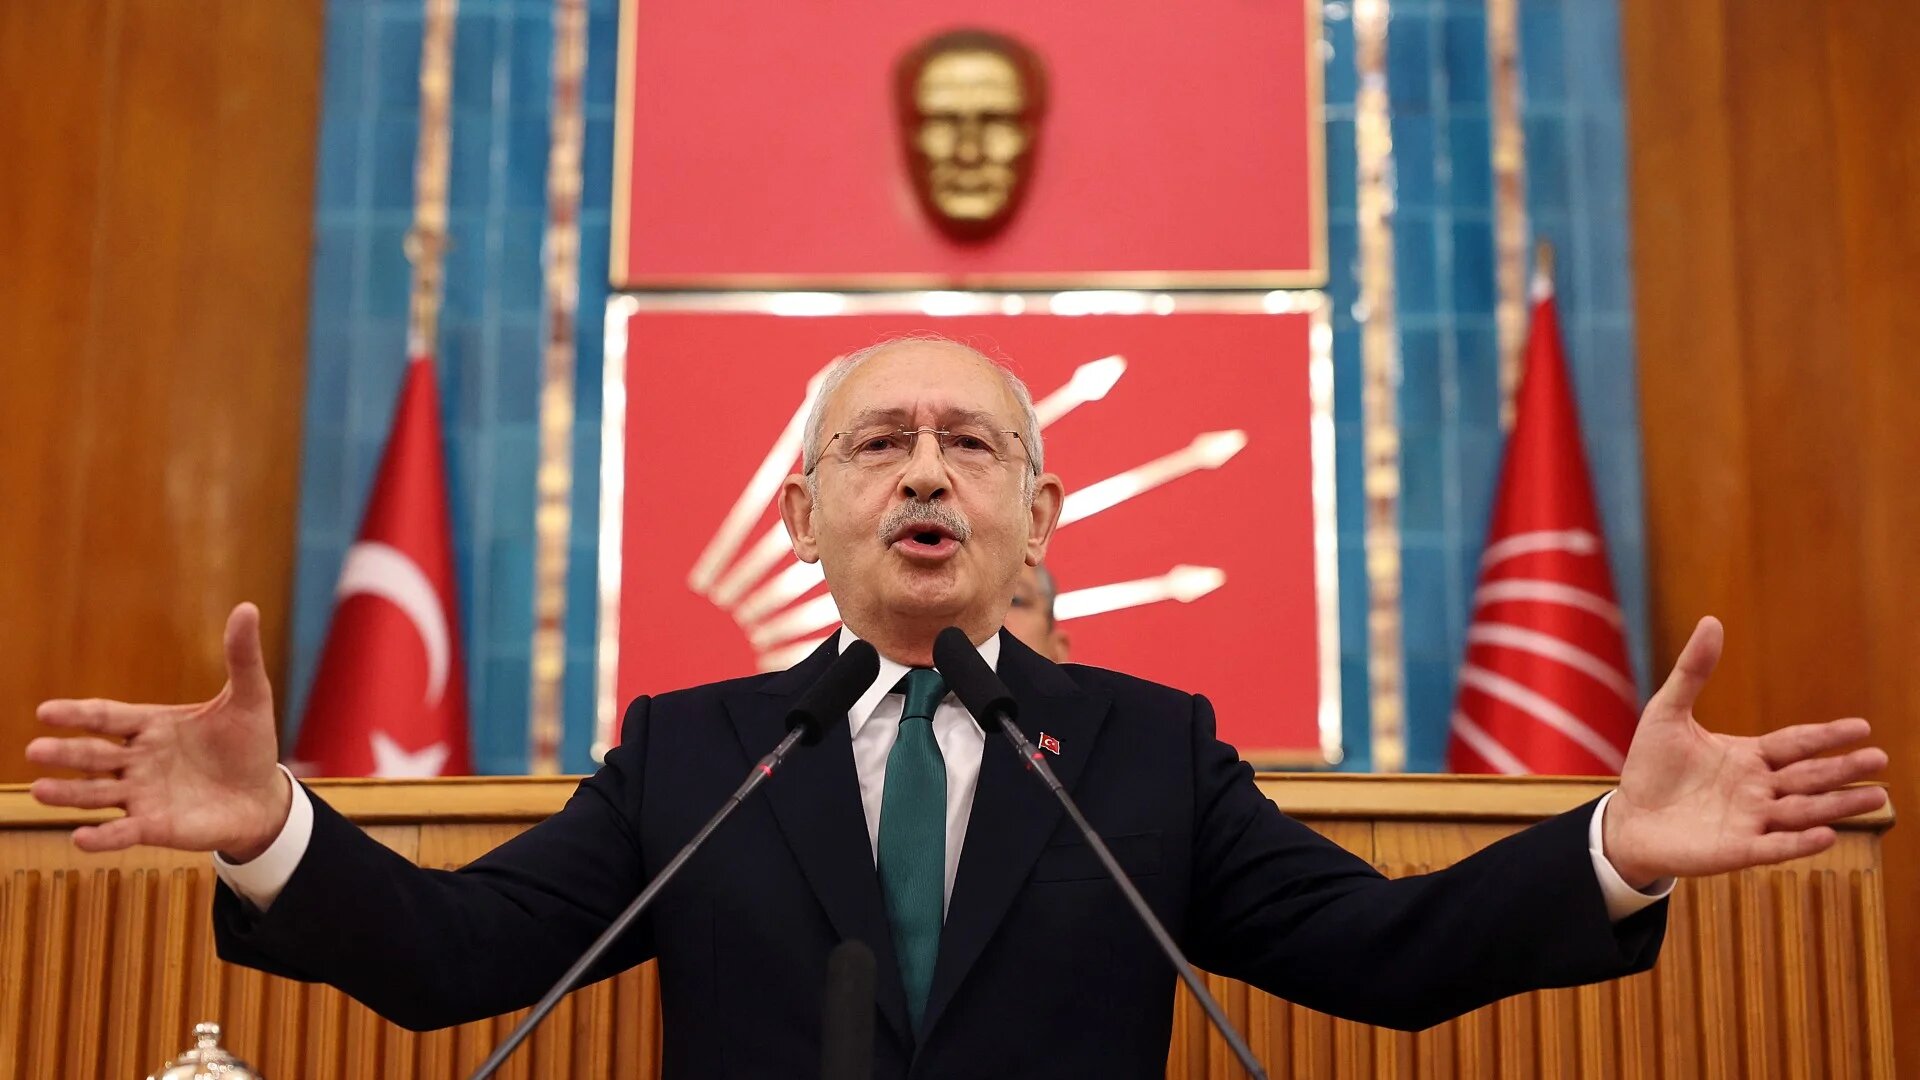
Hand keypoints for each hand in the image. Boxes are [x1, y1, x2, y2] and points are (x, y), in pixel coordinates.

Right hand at [27, 602, 291, 860]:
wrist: (263, 797)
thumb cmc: (249, 746)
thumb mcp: (250, 699)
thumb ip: (241, 658)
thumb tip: (247, 607)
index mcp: (152, 726)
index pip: (107, 716)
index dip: (78, 714)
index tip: (46, 712)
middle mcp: (137, 760)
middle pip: (94, 755)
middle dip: (66, 753)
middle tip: (35, 750)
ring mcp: (142, 795)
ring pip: (96, 794)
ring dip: (70, 794)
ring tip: (41, 790)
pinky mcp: (154, 826)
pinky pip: (123, 832)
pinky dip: (103, 837)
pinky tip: (81, 838)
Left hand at [1603, 616, 1888, 887]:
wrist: (1627, 818)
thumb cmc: (1650, 766)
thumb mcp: (1667, 712)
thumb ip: (1692, 671)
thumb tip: (1711, 620)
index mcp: (1750, 757)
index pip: (1797, 744)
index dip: (1827, 736)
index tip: (1862, 727)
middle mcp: (1759, 789)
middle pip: (1809, 777)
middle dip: (1844, 769)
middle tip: (1880, 759)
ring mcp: (1751, 820)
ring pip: (1803, 811)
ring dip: (1838, 806)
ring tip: (1877, 797)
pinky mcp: (1737, 850)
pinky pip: (1775, 846)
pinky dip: (1800, 842)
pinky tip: (1826, 835)